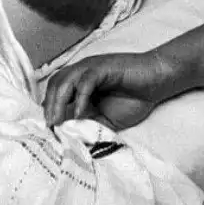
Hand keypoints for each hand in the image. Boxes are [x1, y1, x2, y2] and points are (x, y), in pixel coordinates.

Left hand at [43, 51, 165, 130]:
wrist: (156, 82)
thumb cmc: (133, 98)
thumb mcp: (106, 119)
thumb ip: (89, 124)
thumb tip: (71, 137)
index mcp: (80, 82)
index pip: (56, 90)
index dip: (49, 107)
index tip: (47, 129)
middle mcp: (82, 72)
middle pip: (56, 84)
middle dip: (49, 105)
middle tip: (49, 127)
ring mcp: (92, 67)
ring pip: (66, 80)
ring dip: (58, 101)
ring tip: (57, 121)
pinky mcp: (103, 67)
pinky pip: (86, 81)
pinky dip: (79, 97)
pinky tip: (78, 113)